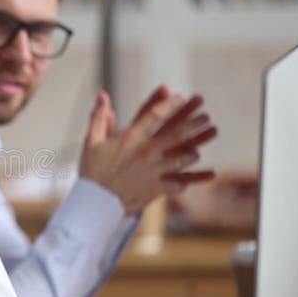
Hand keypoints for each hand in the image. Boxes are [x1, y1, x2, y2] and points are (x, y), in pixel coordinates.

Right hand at [79, 86, 217, 214]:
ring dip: (191, 154)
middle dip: (193, 124)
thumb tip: (102, 95)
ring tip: (196, 152)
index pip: (154, 115)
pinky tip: (188, 182)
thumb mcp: (92, 141)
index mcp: (130, 138)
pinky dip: (184, 182)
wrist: (93, 201)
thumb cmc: (92, 170)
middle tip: (205, 118)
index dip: (168, 104)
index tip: (179, 97)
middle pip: (175, 134)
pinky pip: (177, 184)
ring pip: (181, 159)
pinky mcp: (155, 188)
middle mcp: (145, 152)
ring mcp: (153, 170)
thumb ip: (98, 117)